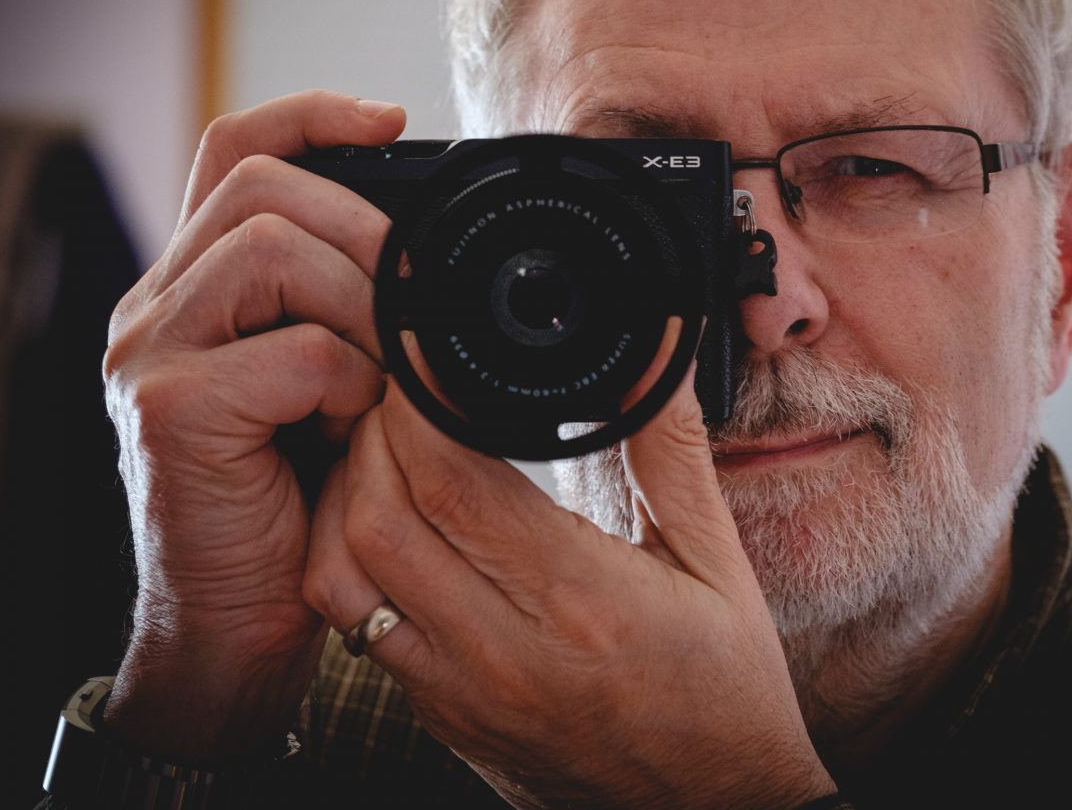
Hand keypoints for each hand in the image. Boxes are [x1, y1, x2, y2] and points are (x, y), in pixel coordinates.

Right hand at [101, 90, 403, 759]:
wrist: (238, 620)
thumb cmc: (297, 498)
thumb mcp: (328, 382)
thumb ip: (348, 311)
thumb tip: (430, 258)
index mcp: (196, 286)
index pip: (234, 151)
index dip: (312, 115)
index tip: (394, 119)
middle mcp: (158, 305)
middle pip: (262, 187)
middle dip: (365, 226)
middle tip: (416, 293)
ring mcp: (153, 354)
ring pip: (274, 252)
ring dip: (362, 306)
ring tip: (378, 376)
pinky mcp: (173, 412)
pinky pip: (296, 352)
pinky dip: (351, 383)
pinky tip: (350, 427)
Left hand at [302, 361, 837, 808]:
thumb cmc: (727, 692)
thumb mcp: (715, 559)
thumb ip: (670, 447)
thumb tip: (655, 352)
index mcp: (581, 604)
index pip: (453, 482)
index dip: (417, 405)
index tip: (422, 359)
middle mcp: (505, 655)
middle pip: (378, 519)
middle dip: (371, 434)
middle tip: (398, 390)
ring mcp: (463, 696)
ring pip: (345, 577)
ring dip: (345, 498)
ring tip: (383, 451)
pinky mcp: (445, 720)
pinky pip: (362, 629)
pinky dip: (354, 560)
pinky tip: (392, 525)